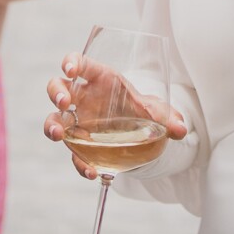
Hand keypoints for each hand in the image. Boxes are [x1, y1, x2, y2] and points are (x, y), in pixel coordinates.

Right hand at [42, 53, 188, 180]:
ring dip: (51, 126)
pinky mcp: (80, 144)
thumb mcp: (156, 111)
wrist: (141, 132)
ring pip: (55, 119)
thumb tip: (181, 129)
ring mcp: (78, 121)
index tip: (70, 68)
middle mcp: (83, 97)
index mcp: (99, 78)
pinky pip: (74, 153)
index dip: (71, 62)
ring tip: (58, 135)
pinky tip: (92, 171)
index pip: (80, 63)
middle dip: (57, 93)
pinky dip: (79, 163)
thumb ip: (168, 117)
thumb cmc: (142, 110)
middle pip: (58, 87)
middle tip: (64, 103)